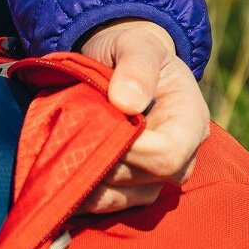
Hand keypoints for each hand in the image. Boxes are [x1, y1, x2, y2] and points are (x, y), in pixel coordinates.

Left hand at [77, 19, 208, 213]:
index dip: (131, 151)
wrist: (119, 64)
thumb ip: (136, 66)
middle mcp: (180, 156)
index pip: (168, 155)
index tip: (97, 129)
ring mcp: (154, 176)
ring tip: (60, 158)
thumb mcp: (137, 44)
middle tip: (67, 142)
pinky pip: (107, 204)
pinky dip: (80, 195)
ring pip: (123, 199)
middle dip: (103, 164)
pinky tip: (58, 177)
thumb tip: (127, 102)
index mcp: (190, 121)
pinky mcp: (129, 187)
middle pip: (144, 182)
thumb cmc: (132, 51)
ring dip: (88, 184)